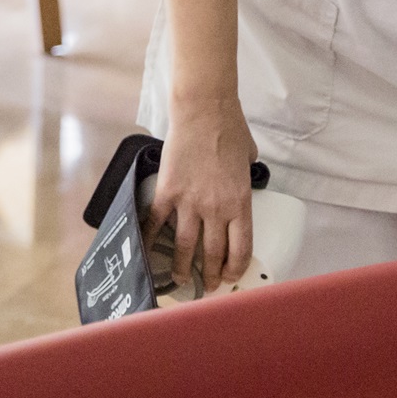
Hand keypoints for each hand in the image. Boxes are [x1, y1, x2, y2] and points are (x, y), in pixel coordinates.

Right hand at [147, 93, 257, 288]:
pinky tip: (148, 254)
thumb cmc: (230, 129)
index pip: (240, 248)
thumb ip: (246, 178)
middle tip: (207, 286)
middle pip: (213, 253)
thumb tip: (241, 185)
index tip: (230, 276)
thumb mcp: (249, 159)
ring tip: (181, 281)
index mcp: (240, 203)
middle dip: (210, 275)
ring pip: (185, 246)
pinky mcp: (167, 193)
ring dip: (183, 268)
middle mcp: (216, 209)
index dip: (234, 267)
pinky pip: (157, 223)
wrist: (204, 111)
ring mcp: (190, 202)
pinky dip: (151, 240)